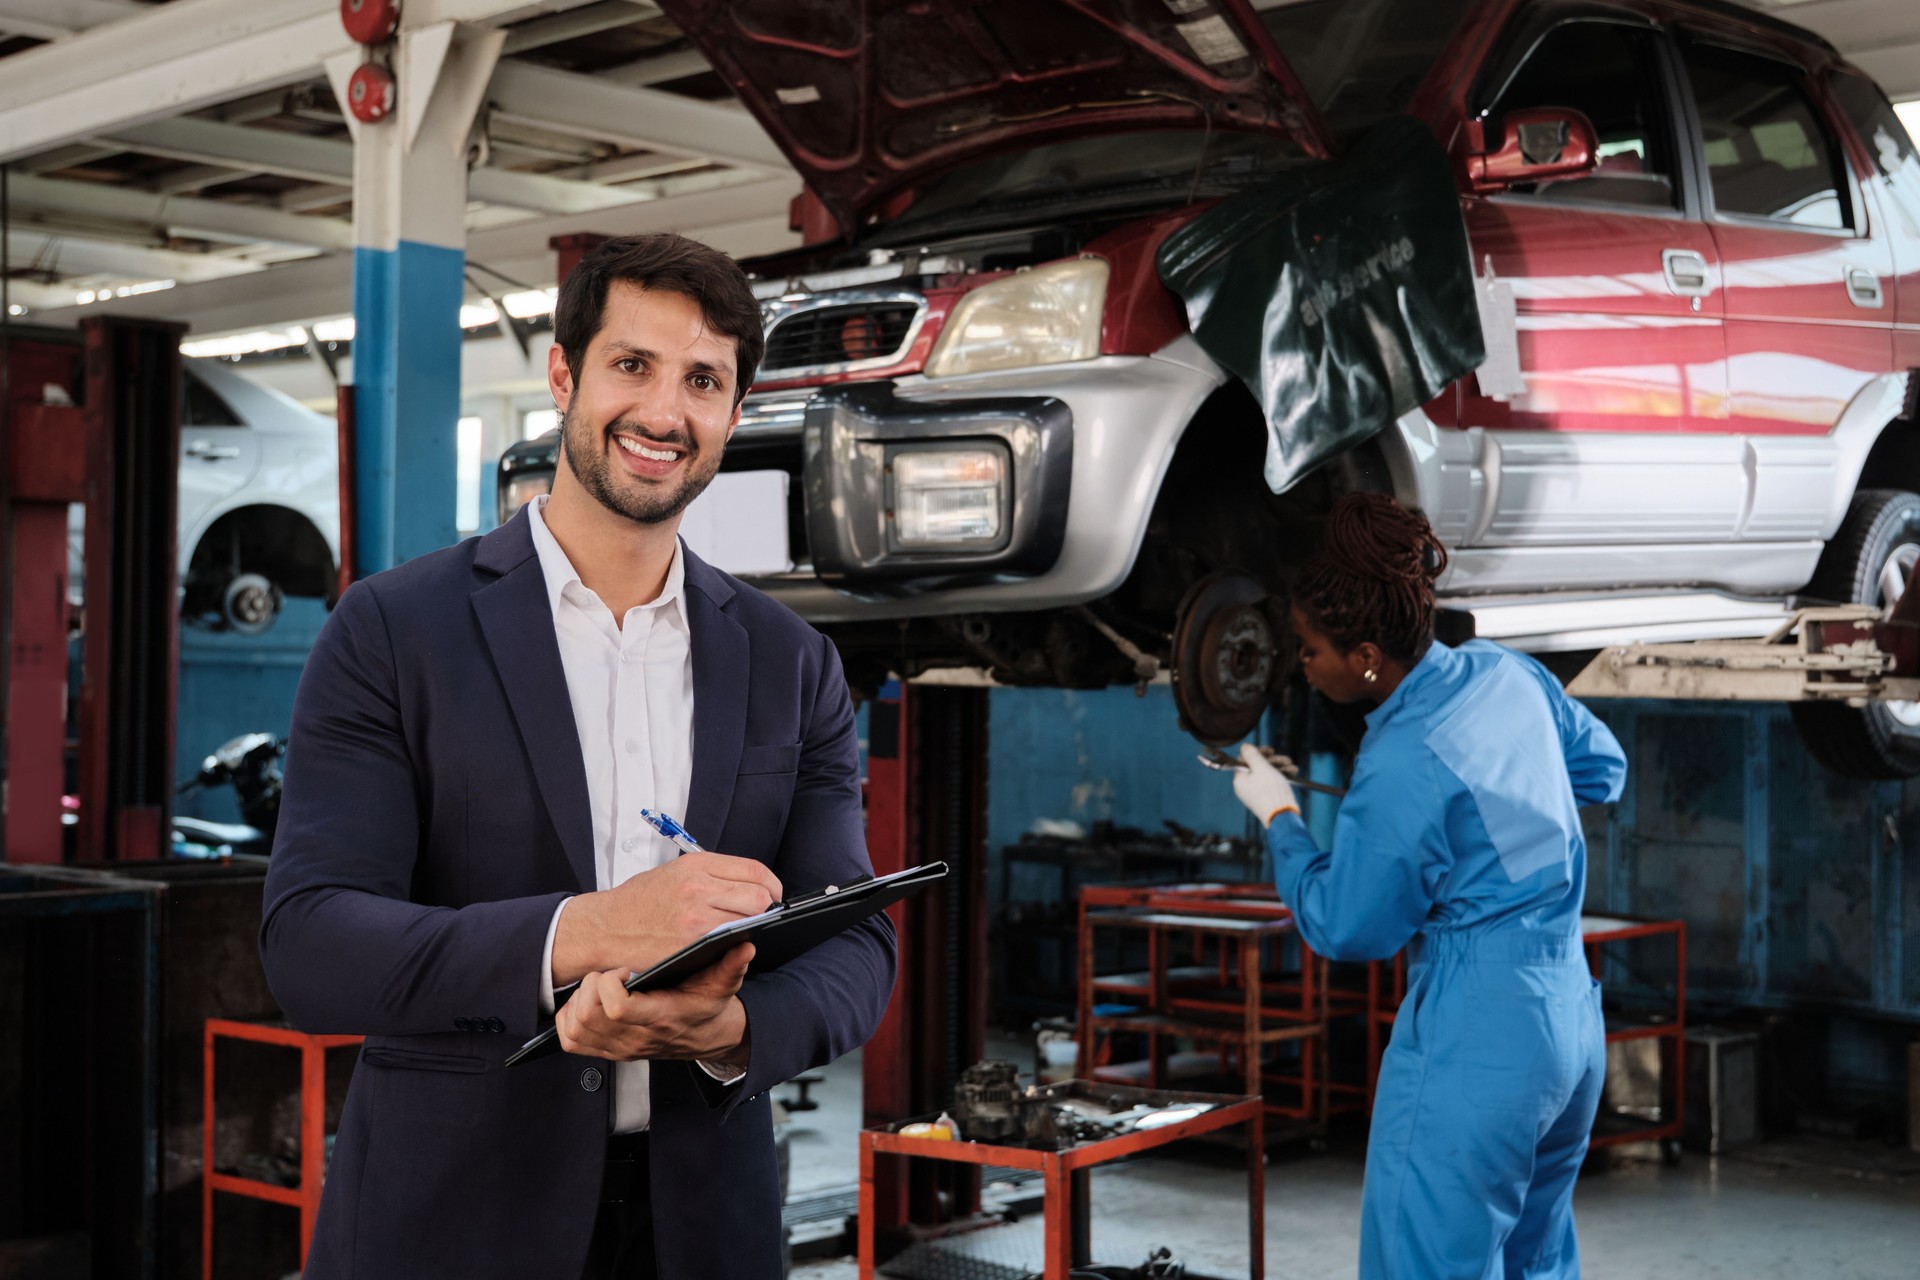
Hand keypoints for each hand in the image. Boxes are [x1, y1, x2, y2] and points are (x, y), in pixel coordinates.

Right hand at [553, 851, 780, 986]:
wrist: (604, 926)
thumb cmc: (639, 900)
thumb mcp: (675, 872)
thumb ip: (713, 875)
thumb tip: (751, 885)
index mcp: (696, 866)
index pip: (755, 871)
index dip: (772, 885)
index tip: (773, 894)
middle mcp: (698, 888)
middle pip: (759, 898)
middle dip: (765, 908)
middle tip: (759, 915)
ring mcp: (695, 919)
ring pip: (747, 923)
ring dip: (749, 928)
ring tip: (738, 929)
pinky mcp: (689, 946)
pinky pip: (727, 945)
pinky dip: (730, 945)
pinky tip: (722, 944)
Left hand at [556, 943, 753, 1062]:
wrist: (706, 1038)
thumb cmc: (707, 1008)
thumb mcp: (723, 985)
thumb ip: (731, 965)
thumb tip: (744, 946)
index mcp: (659, 1018)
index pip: (617, 1009)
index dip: (611, 983)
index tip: (624, 969)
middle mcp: (635, 1038)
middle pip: (588, 1015)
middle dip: (591, 986)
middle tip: (608, 973)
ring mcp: (619, 1048)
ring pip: (576, 1027)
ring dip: (579, 1000)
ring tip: (600, 985)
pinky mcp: (608, 1051)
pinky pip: (572, 1039)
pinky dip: (571, 1017)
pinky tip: (590, 1001)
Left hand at [1232, 742, 1298, 825]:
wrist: (1281, 816)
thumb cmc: (1270, 791)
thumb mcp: (1261, 767)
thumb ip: (1252, 755)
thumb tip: (1244, 746)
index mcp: (1239, 779)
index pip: (1244, 760)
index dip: (1257, 753)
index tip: (1270, 751)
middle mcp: (1245, 787)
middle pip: (1257, 767)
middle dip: (1273, 761)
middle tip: (1285, 759)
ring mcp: (1255, 794)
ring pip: (1267, 774)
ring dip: (1280, 768)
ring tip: (1293, 767)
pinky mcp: (1266, 799)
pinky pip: (1271, 783)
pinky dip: (1281, 777)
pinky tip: (1292, 773)